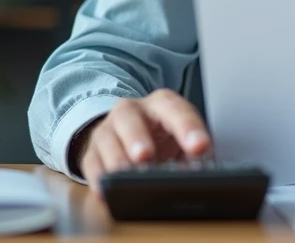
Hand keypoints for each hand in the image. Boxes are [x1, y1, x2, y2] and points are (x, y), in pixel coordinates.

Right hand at [77, 90, 211, 194]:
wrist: (132, 135)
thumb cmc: (163, 137)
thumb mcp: (182, 138)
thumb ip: (193, 151)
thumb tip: (203, 170)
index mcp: (161, 104)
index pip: (174, 109)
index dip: (187, 127)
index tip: (200, 147)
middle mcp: (132, 111)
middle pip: (130, 117)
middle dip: (137, 137)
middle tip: (146, 156)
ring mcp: (109, 129)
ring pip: (107, 139)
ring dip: (116, 158)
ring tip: (126, 175)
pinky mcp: (93, 151)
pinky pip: (91, 163)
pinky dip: (97, 177)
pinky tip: (105, 190)